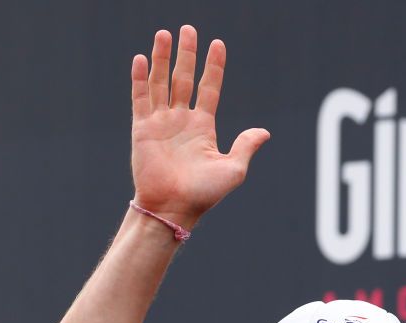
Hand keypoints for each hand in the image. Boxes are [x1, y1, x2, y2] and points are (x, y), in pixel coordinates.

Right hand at [130, 26, 268, 226]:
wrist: (173, 208)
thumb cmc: (204, 194)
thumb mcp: (233, 169)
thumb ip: (245, 146)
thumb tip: (264, 132)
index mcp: (203, 127)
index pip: (210, 88)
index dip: (214, 66)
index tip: (218, 44)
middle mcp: (182, 120)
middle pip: (183, 78)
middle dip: (186, 53)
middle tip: (188, 29)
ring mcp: (161, 123)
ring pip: (160, 82)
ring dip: (161, 58)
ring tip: (164, 35)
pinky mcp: (142, 129)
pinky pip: (140, 98)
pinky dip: (141, 78)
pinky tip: (142, 58)